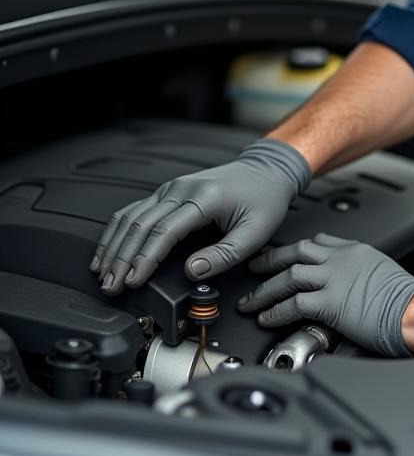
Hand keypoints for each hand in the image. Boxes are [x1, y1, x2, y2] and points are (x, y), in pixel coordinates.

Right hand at [91, 139, 311, 294]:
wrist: (268, 170)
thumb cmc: (264, 199)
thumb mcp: (255, 232)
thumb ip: (223, 255)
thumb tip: (192, 272)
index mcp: (204, 198)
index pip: (164, 231)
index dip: (145, 259)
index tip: (132, 282)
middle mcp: (182, 189)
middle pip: (140, 225)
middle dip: (122, 259)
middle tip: (111, 286)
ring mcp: (172, 188)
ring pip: (132, 216)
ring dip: (114, 246)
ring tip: (103, 274)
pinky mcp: (168, 192)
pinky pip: (135, 210)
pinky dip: (118, 232)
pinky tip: (108, 251)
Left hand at [237, 233, 413, 356]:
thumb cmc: (407, 298)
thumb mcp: (383, 273)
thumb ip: (362, 275)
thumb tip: (353, 290)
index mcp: (355, 251)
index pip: (320, 242)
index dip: (298, 250)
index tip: (287, 255)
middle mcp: (342, 259)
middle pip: (297, 251)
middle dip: (272, 260)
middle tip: (255, 267)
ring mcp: (334, 278)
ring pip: (289, 276)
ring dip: (266, 289)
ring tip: (251, 301)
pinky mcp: (330, 302)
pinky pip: (294, 304)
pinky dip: (276, 311)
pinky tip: (267, 319)